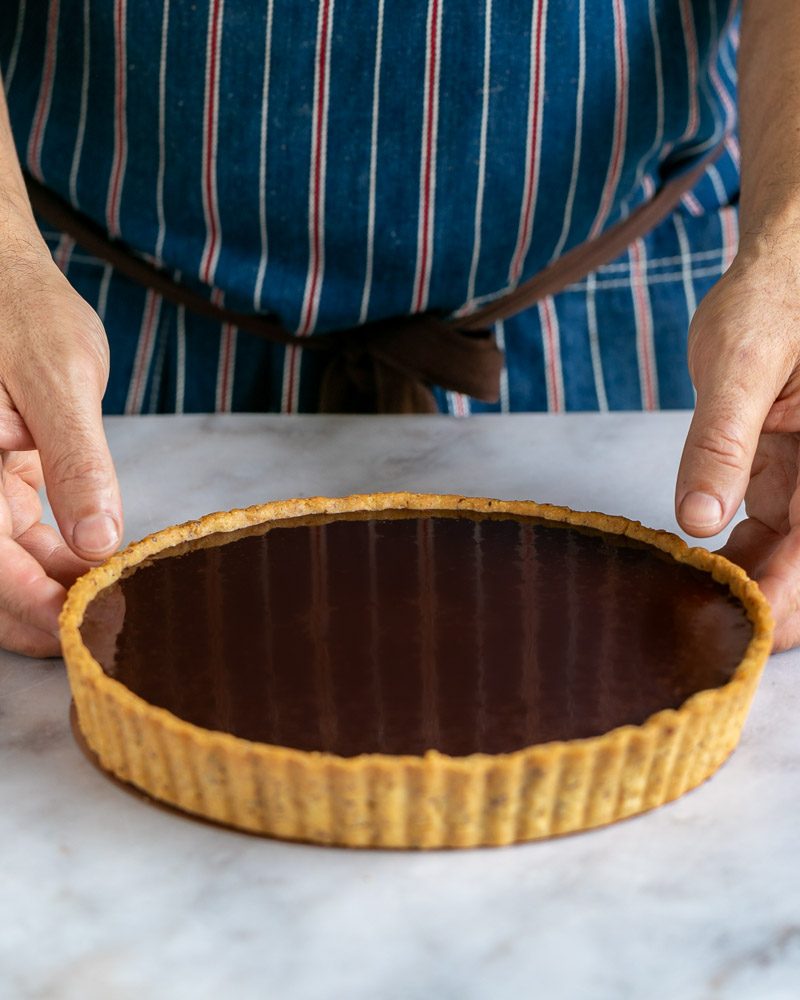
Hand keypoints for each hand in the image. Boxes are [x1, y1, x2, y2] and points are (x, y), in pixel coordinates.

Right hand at [0, 250, 121, 655]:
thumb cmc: (18, 305)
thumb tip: (98, 540)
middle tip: (104, 633)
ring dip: (53, 591)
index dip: (28, 608)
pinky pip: (23, 533)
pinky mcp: (3, 477)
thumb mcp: (58, 376)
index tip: (81, 635)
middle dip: (39, 614)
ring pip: (7, 561)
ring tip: (112, 607)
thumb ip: (76, 460)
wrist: (2, 269)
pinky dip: (59, 557)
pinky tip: (100, 570)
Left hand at [675, 241, 799, 650]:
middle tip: (711, 637)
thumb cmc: (774, 295)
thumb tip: (700, 519)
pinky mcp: (783, 472)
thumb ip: (720, 440)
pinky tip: (698, 572)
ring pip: (791, 552)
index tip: (750, 627)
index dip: (791, 592)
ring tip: (694, 612)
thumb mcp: (740, 359)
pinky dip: (737, 555)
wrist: (781, 267)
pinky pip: (769, 530)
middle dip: (772, 602)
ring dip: (751, 585)